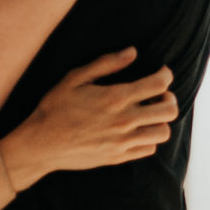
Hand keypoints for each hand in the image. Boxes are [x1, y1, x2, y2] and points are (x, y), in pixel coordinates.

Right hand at [0, 49, 177, 189]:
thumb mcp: (74, 78)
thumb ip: (106, 64)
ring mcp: (122, 142)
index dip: (166, 75)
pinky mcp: (118, 157)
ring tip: (148, 115)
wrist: (40, 144)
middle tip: (158, 96)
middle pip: (169, 110)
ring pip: (163, 132)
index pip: (159, 84)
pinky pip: (149, 149)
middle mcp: (124, 120)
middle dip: (168, 98)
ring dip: (160, 121)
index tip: (161, 73)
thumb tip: (132, 52)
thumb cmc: (55, 108)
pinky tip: (137, 131)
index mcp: (115, 97)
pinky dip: (149, 139)